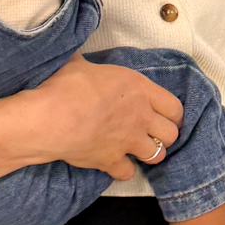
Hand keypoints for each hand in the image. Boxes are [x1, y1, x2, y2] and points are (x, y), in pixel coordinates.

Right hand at [0, 54, 183, 190]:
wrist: (49, 117)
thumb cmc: (66, 84)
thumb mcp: (80, 63)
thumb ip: (87, 62)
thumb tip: (74, 52)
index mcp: (140, 89)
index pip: (175, 107)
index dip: (172, 113)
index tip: (165, 115)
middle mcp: (141, 116)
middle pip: (171, 134)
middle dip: (164, 135)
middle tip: (151, 133)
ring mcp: (128, 141)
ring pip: (157, 155)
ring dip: (149, 153)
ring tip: (138, 149)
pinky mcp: (111, 161)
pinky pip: (128, 173)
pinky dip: (123, 170)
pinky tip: (116, 164)